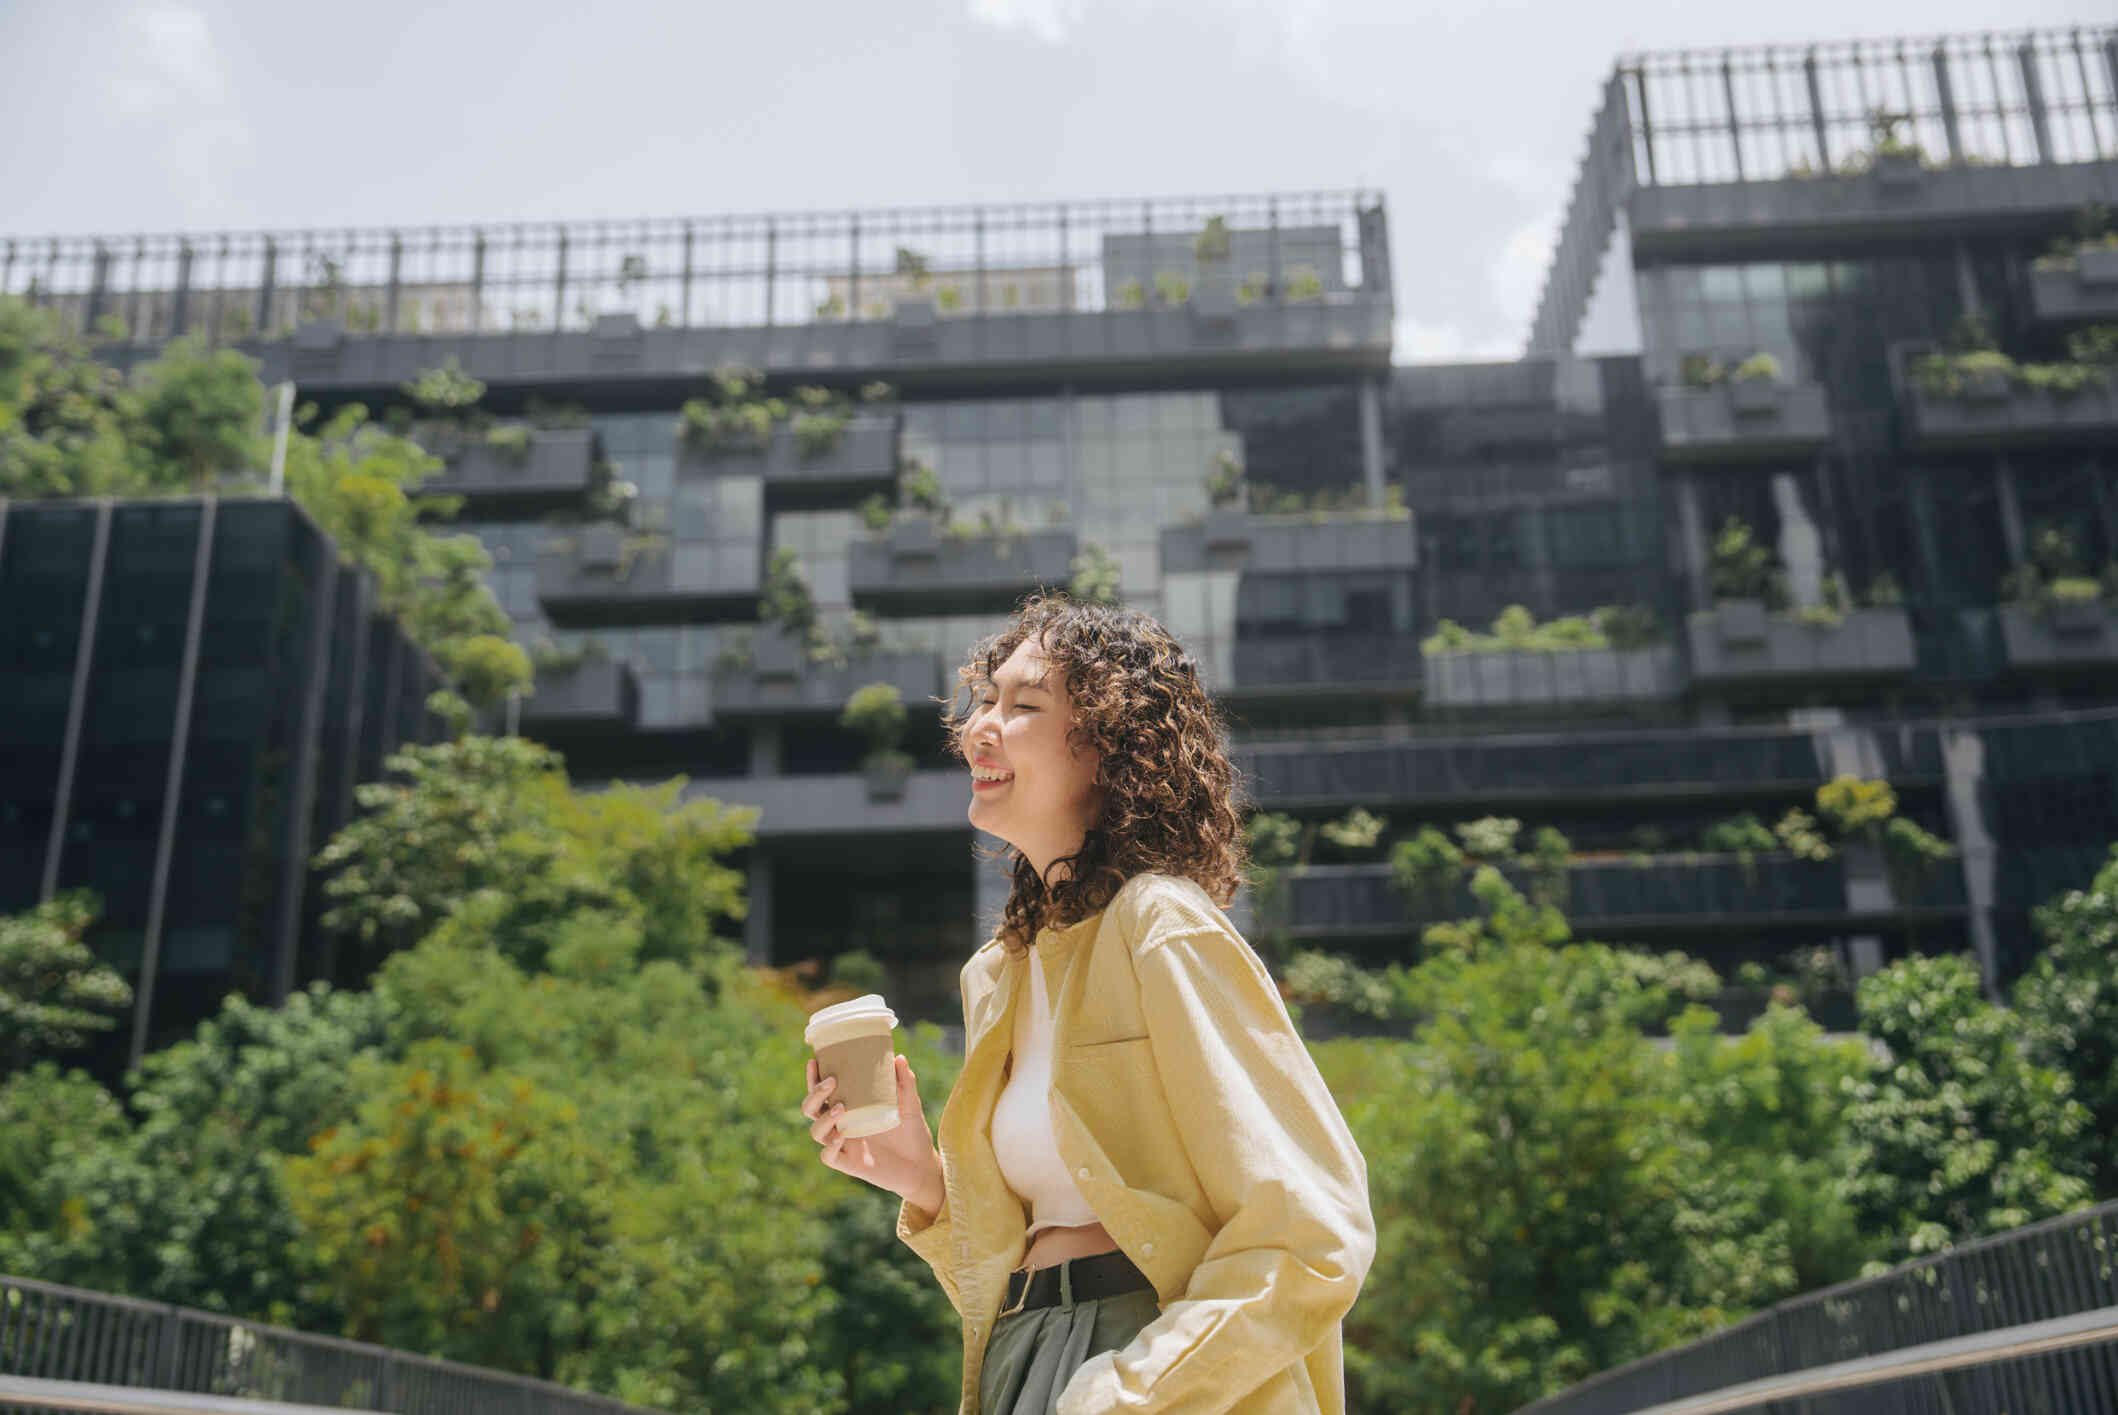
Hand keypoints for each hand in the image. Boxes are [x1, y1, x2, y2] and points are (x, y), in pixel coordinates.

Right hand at [802, 1053, 941, 1209]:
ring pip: (817, 1132)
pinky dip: (830, 1147)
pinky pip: (829, 1157)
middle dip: (815, 1094)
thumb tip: (899, 1058)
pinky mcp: (850, 1164)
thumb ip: (905, 1082)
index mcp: (851, 1108)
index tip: (815, 1061)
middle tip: (832, 1082)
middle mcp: (842, 1125)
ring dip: (823, 1119)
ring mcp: (844, 1145)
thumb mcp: (910, 1104)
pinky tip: (841, 1137)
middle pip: (812, 1109)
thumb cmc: (912, 1132)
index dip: (814, 1078)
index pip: (824, 1092)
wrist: (922, 1165)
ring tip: (841, 1108)